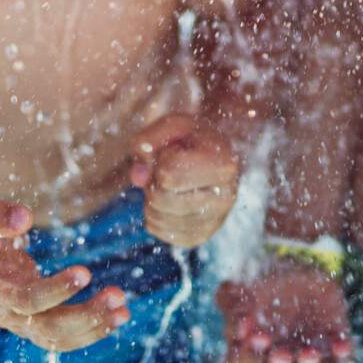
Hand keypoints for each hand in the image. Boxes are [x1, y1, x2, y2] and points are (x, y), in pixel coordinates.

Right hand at [0, 200, 129, 350]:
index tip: (85, 272)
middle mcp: (5, 312)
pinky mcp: (29, 321)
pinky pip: (59, 337)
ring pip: (56, 339)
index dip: (56, 290)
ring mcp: (17, 321)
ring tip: (124, 311)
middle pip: (48, 328)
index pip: (27, 300)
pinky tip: (114, 318)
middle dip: (85, 316)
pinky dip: (88, 332)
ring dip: (93, 328)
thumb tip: (24, 218)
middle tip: (118, 297)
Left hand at [128, 114, 238, 247]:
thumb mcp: (172, 126)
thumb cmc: (191, 139)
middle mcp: (226, 196)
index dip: (161, 159)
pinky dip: (155, 216)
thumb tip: (137, 177)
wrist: (215, 157)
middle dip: (153, 182)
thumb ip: (148, 141)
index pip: (168, 172)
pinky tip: (169, 201)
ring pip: (158, 218)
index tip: (175, 151)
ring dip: (151, 200)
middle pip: (161, 199)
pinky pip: (161, 233)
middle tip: (165, 170)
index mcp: (224, 164)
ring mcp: (216, 220)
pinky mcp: (202, 236)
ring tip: (168, 185)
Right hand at [217, 263, 354, 362]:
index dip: (243, 357)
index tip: (250, 333)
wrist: (301, 273)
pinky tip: (340, 345)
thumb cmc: (267, 285)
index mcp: (248, 356)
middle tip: (280, 354)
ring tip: (310, 354)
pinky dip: (340, 356)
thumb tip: (230, 297)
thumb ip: (231, 296)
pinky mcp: (333, 357)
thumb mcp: (247, 285)